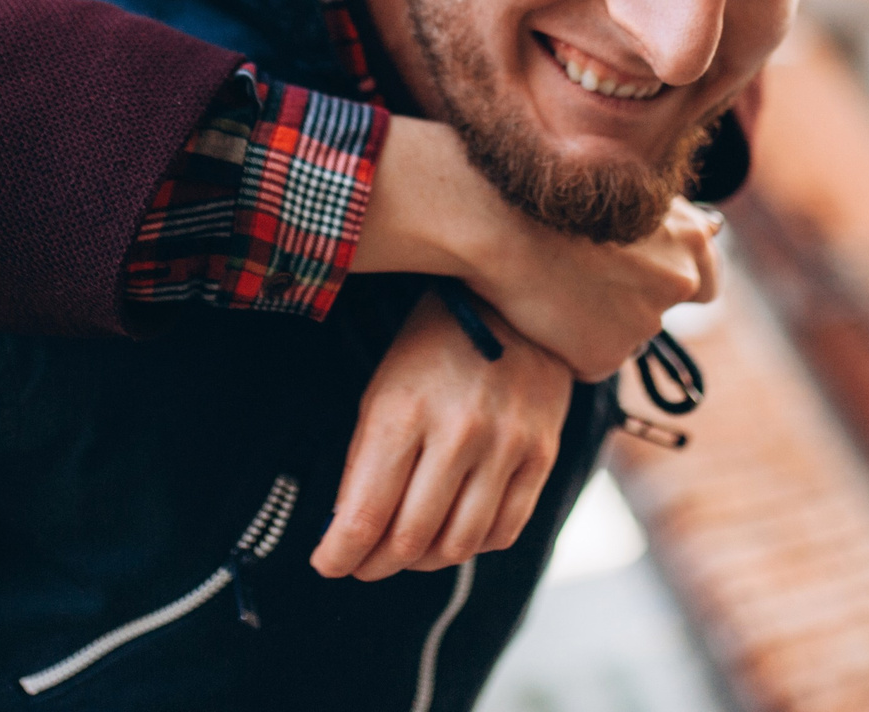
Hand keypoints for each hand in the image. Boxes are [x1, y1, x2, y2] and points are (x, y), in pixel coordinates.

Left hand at [312, 291, 573, 580]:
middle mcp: (458, 433)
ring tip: (407, 552)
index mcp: (403, 412)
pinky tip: (453, 532)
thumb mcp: (381, 391)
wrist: (512, 304)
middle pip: (411, 539)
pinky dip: (473, 546)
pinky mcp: (541, 454)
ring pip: (459, 545)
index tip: (327, 563)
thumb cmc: (433, 347)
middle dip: (376, 564)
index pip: (365, 515)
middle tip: (362, 564)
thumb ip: (365, 463)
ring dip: (424, 562)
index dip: (340, 555)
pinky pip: (505, 530)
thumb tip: (347, 530)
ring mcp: (506, 446)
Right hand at [481, 197, 722, 380]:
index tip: (647, 286)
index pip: (706, 284)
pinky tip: (541, 313)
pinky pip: (590, 360)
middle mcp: (678, 281)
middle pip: (659, 313)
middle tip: (587, 287)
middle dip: (630, 306)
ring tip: (553, 289)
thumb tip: (710, 229)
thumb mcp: (624, 188)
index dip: (674, 287)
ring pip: (622, 337)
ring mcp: (645, 321)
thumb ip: (668, 219)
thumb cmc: (553, 191)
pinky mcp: (607, 354)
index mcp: (690, 239)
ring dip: (595, 324)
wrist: (499, 216)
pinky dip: (568, 348)